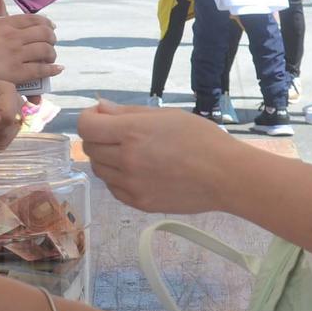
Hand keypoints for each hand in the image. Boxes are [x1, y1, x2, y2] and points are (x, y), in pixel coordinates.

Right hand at [0, 14, 62, 84]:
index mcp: (5, 23)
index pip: (33, 19)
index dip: (45, 23)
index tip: (50, 26)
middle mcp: (14, 36)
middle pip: (44, 33)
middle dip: (51, 37)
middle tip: (51, 42)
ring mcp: (17, 54)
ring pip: (45, 51)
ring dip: (51, 53)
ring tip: (51, 56)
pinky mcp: (18, 72)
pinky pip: (41, 70)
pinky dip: (52, 69)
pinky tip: (57, 69)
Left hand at [77, 99, 232, 213]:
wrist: (225, 176)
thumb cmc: (201, 139)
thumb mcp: (165, 116)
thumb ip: (127, 112)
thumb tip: (100, 108)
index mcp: (132, 133)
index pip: (86, 126)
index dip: (89, 117)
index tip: (101, 115)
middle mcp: (126, 159)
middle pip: (89, 148)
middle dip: (97, 137)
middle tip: (117, 134)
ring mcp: (131, 184)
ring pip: (98, 169)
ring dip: (105, 158)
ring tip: (129, 152)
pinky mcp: (138, 203)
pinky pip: (113, 188)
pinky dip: (117, 178)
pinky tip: (136, 171)